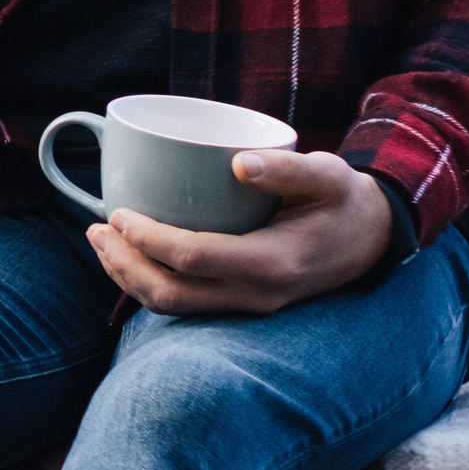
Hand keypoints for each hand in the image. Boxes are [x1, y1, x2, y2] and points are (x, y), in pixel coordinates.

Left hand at [86, 150, 396, 315]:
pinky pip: (186, 303)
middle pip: (173, 295)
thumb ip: (288, 168)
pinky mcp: (242, 303)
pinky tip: (131, 256)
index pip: (193, 259)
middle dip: (124, 265)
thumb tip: (239, 162)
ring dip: (129, 278)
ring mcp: (250, 306)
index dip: (148, 239)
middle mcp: (258, 294)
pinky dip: (149, 283)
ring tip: (101, 242)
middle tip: (95, 228)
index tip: (118, 212)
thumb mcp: (329, 174)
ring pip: (174, 307)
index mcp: (274, 263)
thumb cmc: (345, 199)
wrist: (373, 239)